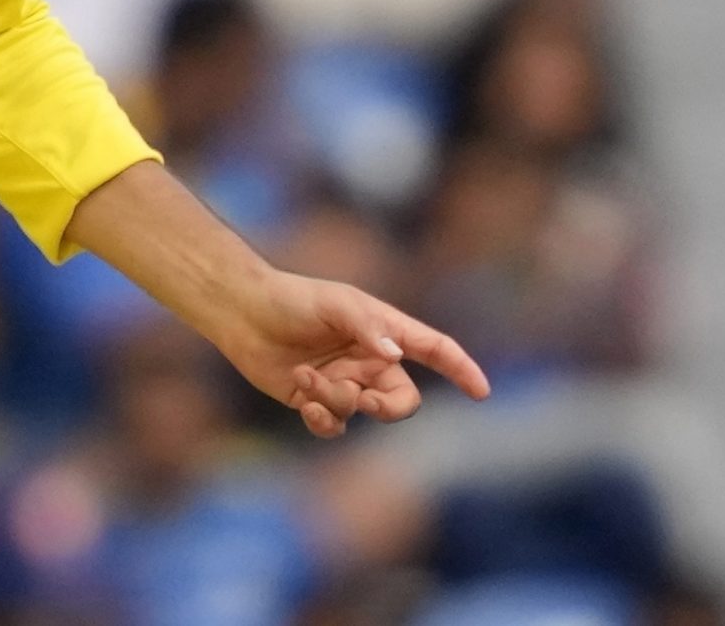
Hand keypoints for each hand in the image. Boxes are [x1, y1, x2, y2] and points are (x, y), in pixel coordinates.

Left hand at [209, 269, 490, 438]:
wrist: (243, 311)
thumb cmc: (292, 298)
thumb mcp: (334, 303)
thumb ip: (367, 327)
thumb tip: (395, 357)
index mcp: (383, 331)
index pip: (434, 350)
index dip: (461, 369)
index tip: (482, 391)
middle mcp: (368, 360)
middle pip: (402, 401)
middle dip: (387, 407)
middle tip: (361, 398)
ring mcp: (343, 381)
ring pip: (361, 412)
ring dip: (335, 400)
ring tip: (305, 377)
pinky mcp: (314, 399)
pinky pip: (333, 426)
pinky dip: (322, 419)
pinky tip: (303, 402)